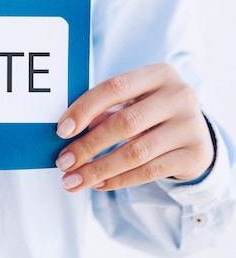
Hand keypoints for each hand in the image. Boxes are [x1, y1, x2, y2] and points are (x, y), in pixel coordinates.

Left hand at [54, 63, 213, 191]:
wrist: (195, 135)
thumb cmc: (151, 114)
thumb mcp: (132, 103)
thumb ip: (104, 112)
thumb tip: (68, 133)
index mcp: (159, 74)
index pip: (114, 87)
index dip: (85, 109)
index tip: (62, 131)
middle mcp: (179, 96)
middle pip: (124, 123)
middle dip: (87, 146)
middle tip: (64, 163)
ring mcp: (191, 126)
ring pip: (136, 153)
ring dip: (98, 169)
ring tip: (73, 180)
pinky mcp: (196, 154)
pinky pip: (149, 171)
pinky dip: (119, 180)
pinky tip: (98, 184)